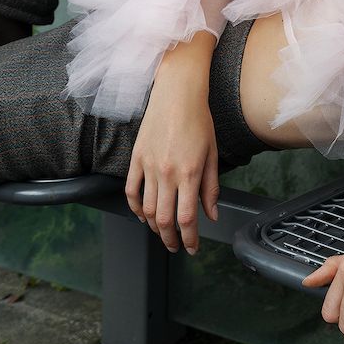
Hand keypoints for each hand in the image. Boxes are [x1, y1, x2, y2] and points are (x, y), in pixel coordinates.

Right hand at [125, 70, 219, 255]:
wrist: (177, 95)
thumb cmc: (199, 121)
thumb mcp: (212, 155)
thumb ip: (211, 188)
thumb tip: (211, 215)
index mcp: (189, 174)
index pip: (186, 219)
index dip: (189, 239)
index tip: (192, 247)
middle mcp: (167, 174)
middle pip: (164, 220)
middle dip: (170, 240)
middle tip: (176, 246)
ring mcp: (148, 167)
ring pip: (147, 209)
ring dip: (154, 226)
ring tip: (162, 232)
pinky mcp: (136, 159)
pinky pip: (131, 191)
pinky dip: (136, 207)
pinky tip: (143, 214)